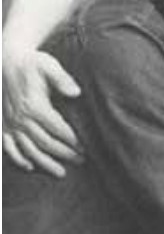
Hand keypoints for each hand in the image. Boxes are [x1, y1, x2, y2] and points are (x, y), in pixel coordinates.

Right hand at [3, 48, 82, 176]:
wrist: (7, 60)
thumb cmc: (32, 63)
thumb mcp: (48, 65)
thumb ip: (62, 79)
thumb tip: (76, 92)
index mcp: (34, 105)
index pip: (57, 129)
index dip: (72, 140)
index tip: (85, 148)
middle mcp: (21, 117)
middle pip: (45, 142)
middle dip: (64, 154)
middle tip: (81, 160)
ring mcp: (10, 123)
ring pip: (28, 149)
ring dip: (45, 162)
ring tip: (61, 173)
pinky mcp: (3, 125)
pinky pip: (8, 146)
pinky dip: (17, 158)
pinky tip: (29, 167)